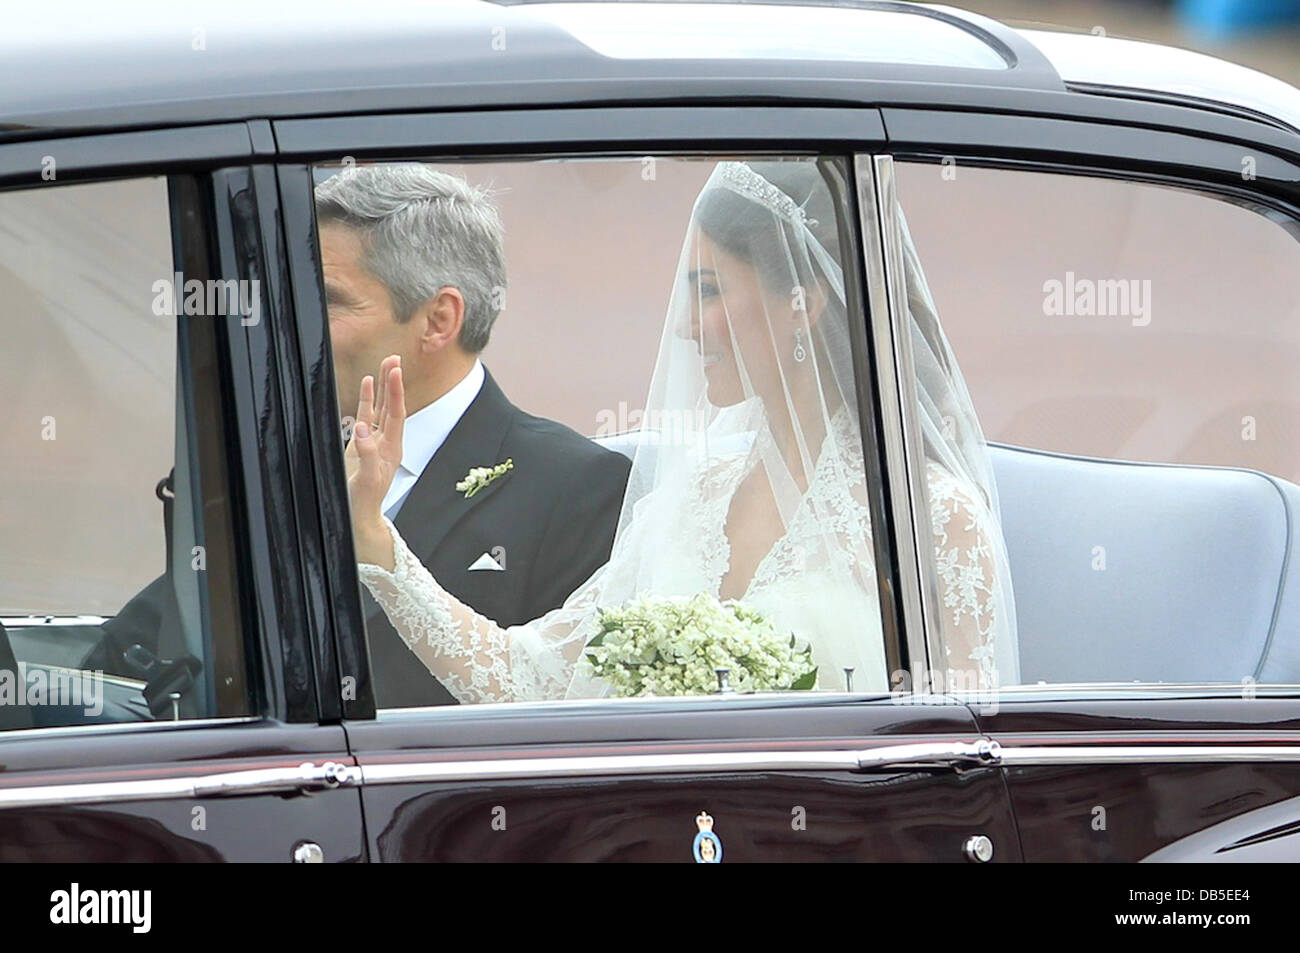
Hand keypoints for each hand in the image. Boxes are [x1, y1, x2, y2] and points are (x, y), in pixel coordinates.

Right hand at [347, 355, 404, 568]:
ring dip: (382, 388)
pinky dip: (366, 401)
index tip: (395, 369)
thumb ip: (367, 454)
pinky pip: (365, 418)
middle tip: (394, 358)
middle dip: (393, 383)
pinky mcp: (359, 447)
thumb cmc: (364, 503)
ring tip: (384, 365)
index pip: (397, 413)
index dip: (396, 391)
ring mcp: (373, 443)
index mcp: (393, 449)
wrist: (357, 518)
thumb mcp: (368, 480)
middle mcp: (386, 443)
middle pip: (392, 406)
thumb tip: (363, 429)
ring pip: (380, 409)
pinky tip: (366, 386)